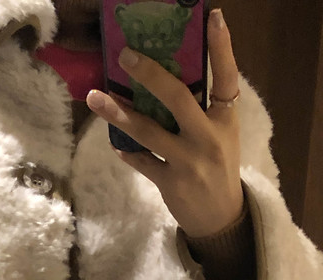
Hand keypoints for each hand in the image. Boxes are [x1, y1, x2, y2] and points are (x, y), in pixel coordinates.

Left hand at [84, 6, 243, 237]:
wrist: (221, 217)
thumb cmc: (217, 166)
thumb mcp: (221, 133)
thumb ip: (201, 108)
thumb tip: (166, 75)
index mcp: (225, 119)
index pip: (227, 77)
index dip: (222, 47)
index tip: (214, 16)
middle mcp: (208, 138)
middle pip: (177, 98)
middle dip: (150, 74)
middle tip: (126, 55)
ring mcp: (189, 162)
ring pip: (149, 132)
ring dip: (119, 113)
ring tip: (95, 97)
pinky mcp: (171, 183)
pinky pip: (142, 162)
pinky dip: (127, 151)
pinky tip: (115, 142)